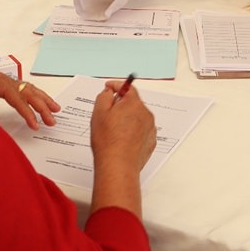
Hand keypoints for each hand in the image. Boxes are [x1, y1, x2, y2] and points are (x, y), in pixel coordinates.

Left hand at [0, 66, 59, 128]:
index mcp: (0, 82)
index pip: (19, 99)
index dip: (29, 112)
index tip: (36, 125)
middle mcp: (5, 79)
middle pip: (29, 92)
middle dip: (43, 106)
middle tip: (52, 119)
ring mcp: (5, 81)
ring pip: (29, 89)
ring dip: (42, 99)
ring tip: (55, 109)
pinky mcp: (2, 85)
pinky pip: (22, 89)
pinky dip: (33, 96)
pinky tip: (39, 101)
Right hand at [87, 80, 155, 217]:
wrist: (118, 165)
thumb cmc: (108, 141)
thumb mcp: (99, 112)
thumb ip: (104, 96)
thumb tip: (109, 91)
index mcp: (134, 104)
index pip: (127, 87)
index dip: (116, 85)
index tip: (109, 87)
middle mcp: (146, 114)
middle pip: (133, 102)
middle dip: (121, 105)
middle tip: (107, 114)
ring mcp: (150, 129)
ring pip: (137, 117)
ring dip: (127, 119)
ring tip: (113, 131)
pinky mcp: (150, 141)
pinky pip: (141, 130)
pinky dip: (132, 131)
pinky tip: (121, 139)